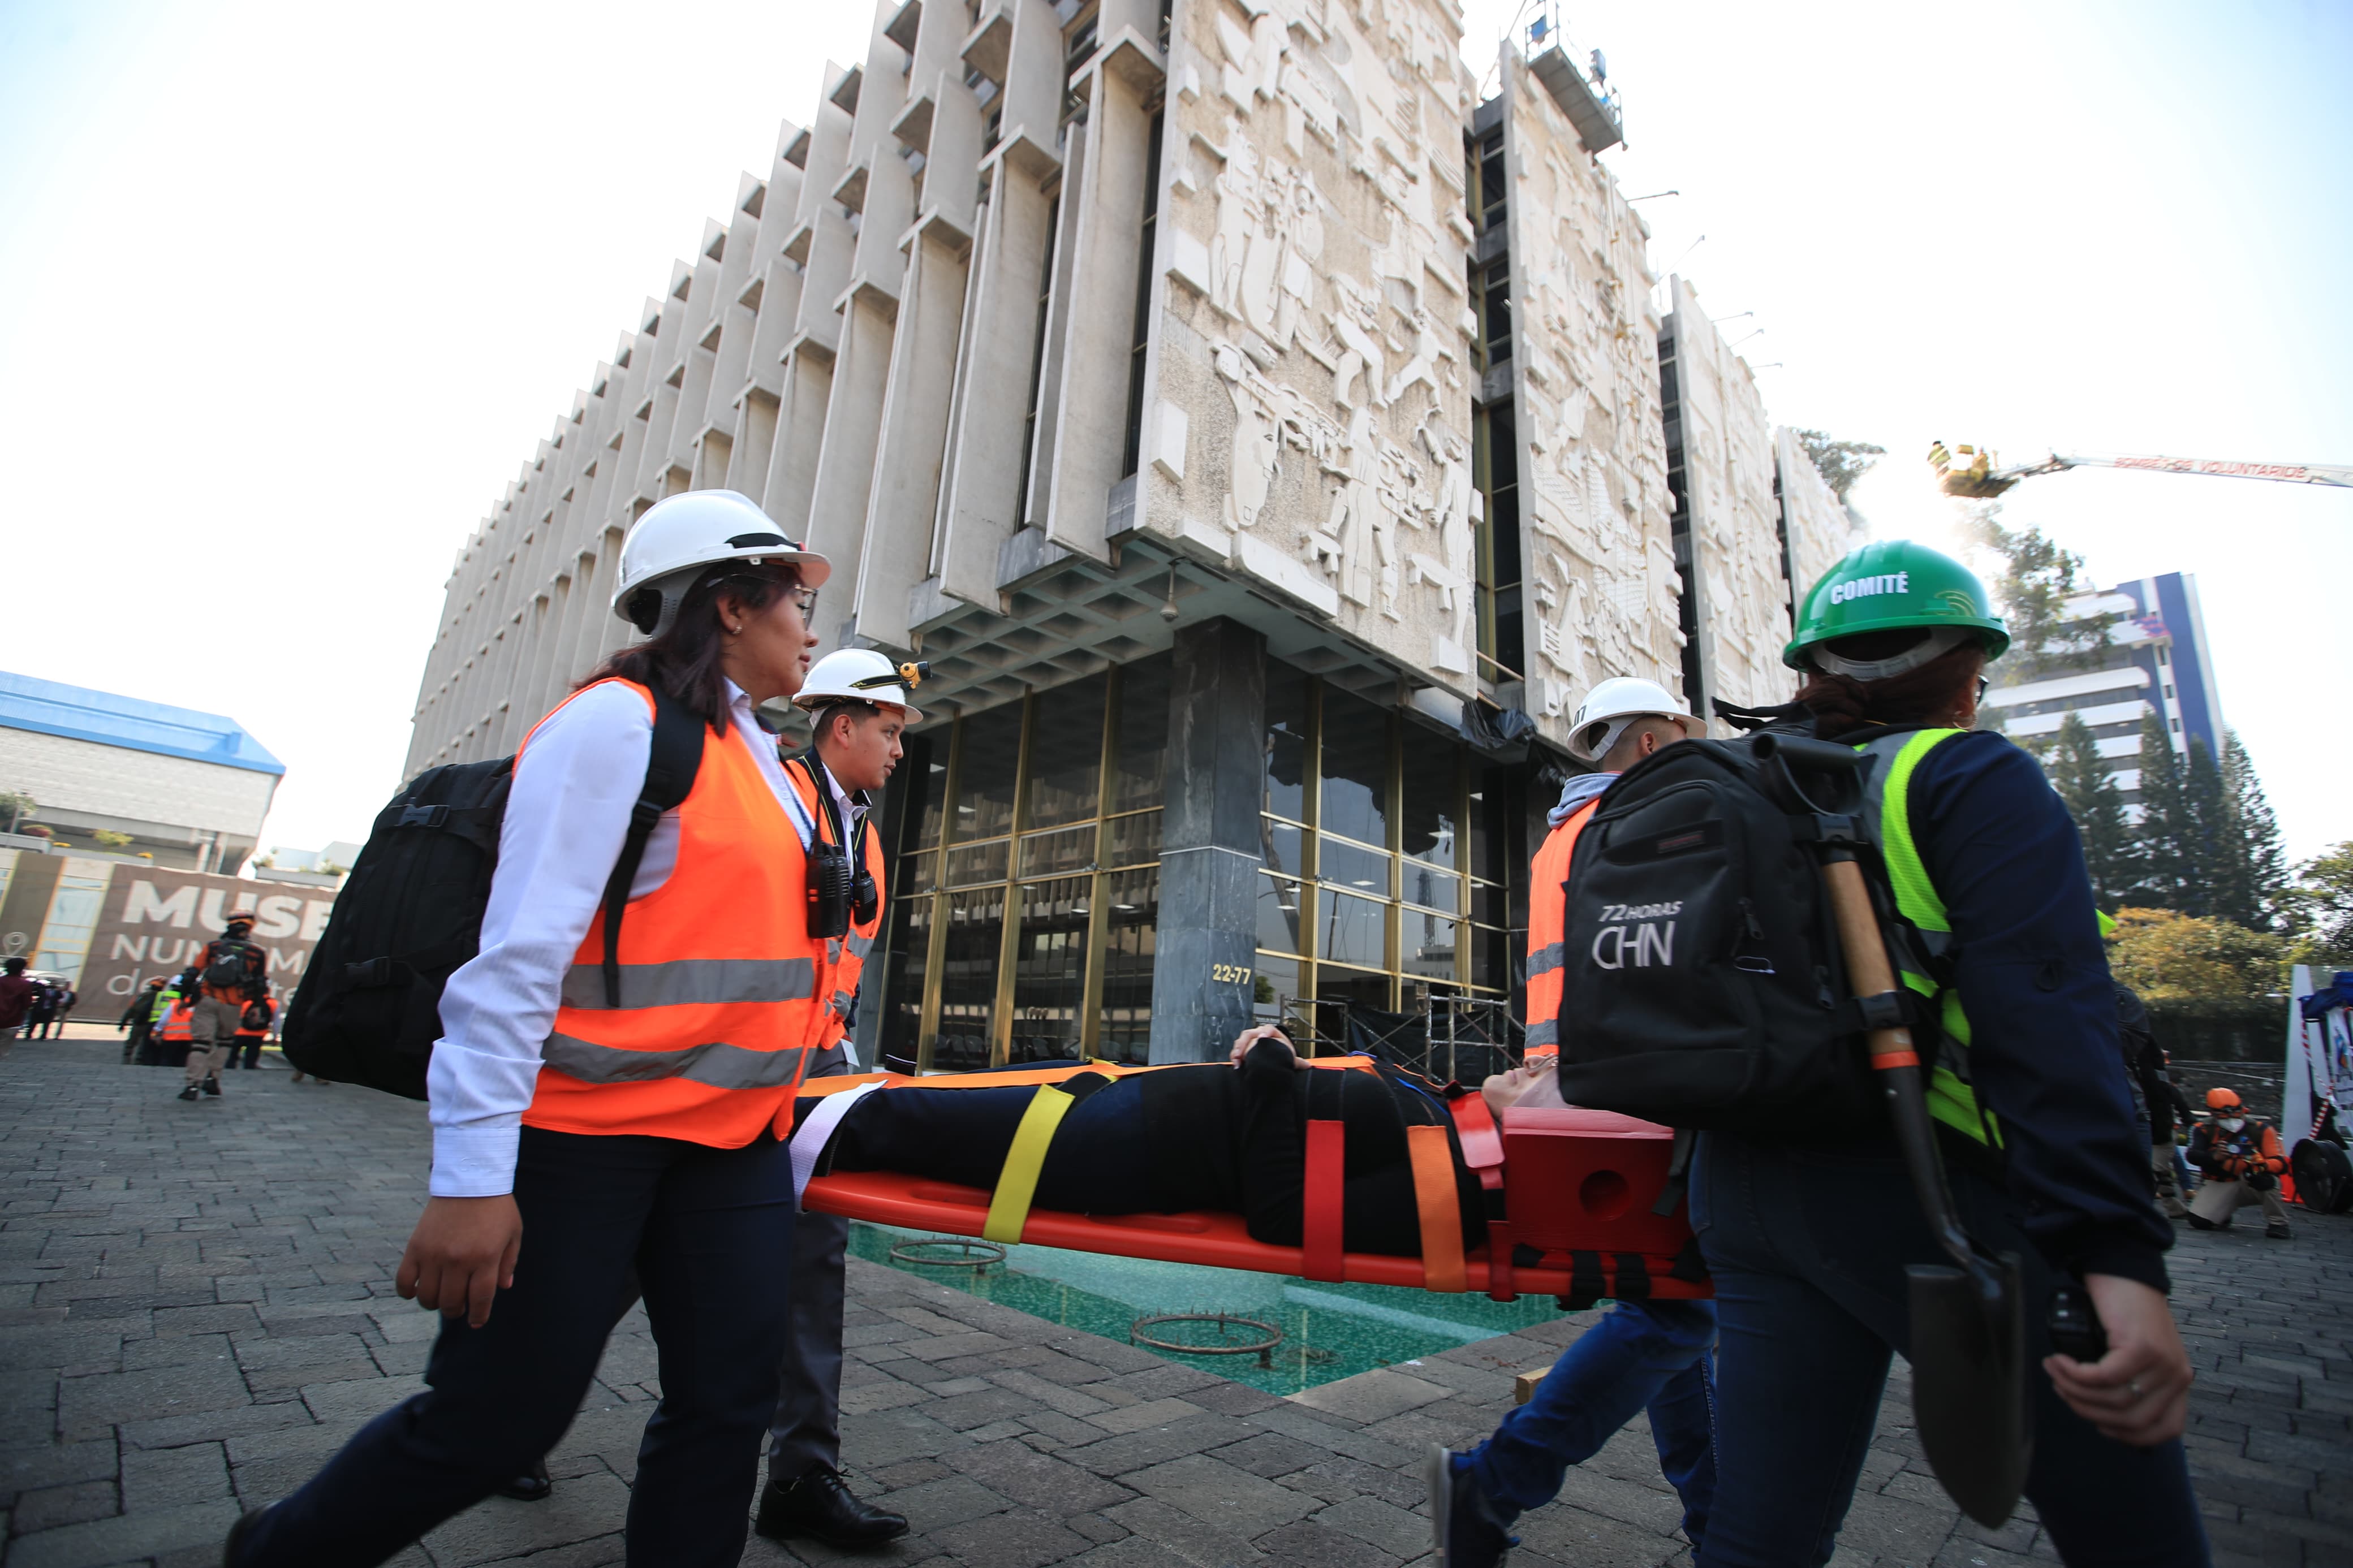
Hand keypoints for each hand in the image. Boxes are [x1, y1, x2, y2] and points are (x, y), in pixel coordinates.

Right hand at [397, 1195, 522, 1328]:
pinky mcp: (416, 1247)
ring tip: (441, 1297)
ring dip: (434, 1304)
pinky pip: (405, 1281)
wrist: (469, 1178)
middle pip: (451, 1303)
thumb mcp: (513, 1233)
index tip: (476, 1322)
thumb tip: (504, 1288)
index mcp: (485, 1259)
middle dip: (456, 1311)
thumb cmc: (496, 1207)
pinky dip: (408, 1292)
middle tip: (458, 1307)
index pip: (480, 1300)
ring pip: (428, 1298)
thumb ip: (508, 1262)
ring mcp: (435, 1255)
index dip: (478, 1316)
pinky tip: (416, 1291)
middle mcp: (459, 1260)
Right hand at [1229, 1024, 1298, 1067]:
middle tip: (1242, 1052)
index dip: (1264, 1033)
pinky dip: (1235, 1056)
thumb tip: (1307, 1065)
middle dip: (1244, 1042)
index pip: (1267, 1029)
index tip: (1262, 1038)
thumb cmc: (1280, 1053)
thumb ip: (1296, 1062)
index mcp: (1271, 1033)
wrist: (1273, 1057)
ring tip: (1237, 1059)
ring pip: (1241, 1041)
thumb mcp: (1288, 1057)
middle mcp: (1259, 1033)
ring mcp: (1250, 1040)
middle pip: (1249, 1034)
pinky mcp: (1244, 1048)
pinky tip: (1236, 1063)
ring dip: (1237, 1050)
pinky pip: (1237, 1049)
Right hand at [2043, 1273, 2191, 1446]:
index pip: (2166, 1429)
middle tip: (2063, 1391)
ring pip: (2113, 1400)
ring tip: (2054, 1372)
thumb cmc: (2126, 1309)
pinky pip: (2102, 1377)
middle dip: (2089, 1412)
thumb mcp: (2139, 1353)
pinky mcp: (2140, 1348)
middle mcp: (2177, 1377)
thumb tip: (2106, 1416)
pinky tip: (2059, 1362)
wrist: (2124, 1267)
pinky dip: (2074, 1374)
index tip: (2100, 1425)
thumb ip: (2135, 1381)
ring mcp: (2162, 1363)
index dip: (2129, 1436)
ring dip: (2074, 1391)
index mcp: (2179, 1382)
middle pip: (2132, 1420)